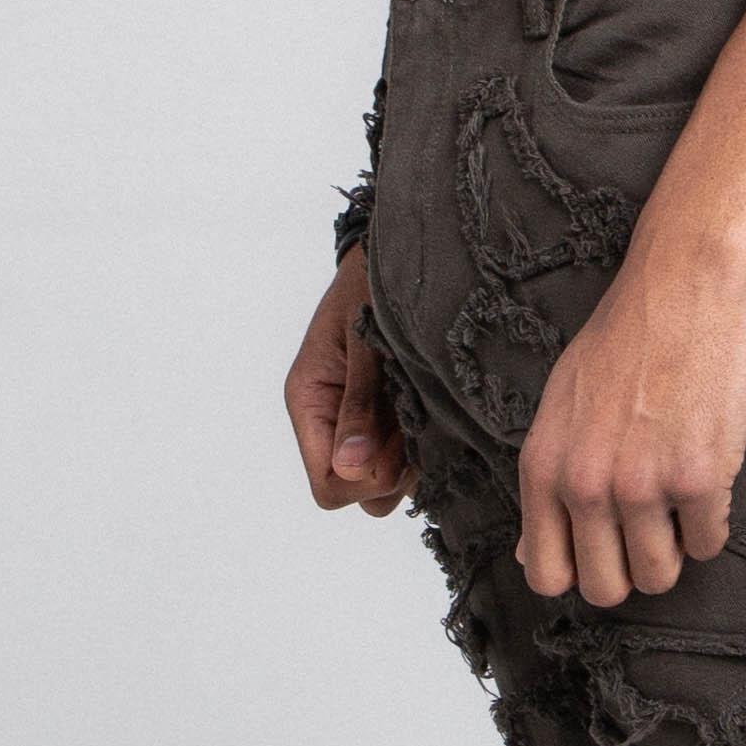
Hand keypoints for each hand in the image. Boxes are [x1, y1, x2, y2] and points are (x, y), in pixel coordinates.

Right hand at [286, 255, 408, 516]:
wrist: (393, 254)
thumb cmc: (371, 285)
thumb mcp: (365, 342)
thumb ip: (360, 404)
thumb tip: (352, 467)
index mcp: (310, 403)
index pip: (327, 486)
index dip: (363, 481)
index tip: (395, 449)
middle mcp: (330, 422)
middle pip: (355, 491)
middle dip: (389, 476)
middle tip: (418, 433)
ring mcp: (360, 422)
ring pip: (382, 481)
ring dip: (409, 462)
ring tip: (427, 416)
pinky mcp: (388, 416)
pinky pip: (402, 458)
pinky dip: (421, 447)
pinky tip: (434, 413)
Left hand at [518, 229, 745, 603]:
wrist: (688, 280)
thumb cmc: (629, 336)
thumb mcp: (562, 406)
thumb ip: (548, 481)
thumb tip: (528, 554)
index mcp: (543, 467)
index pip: (546, 575)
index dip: (581, 572)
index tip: (606, 548)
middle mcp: (584, 484)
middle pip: (605, 590)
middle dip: (632, 569)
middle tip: (653, 526)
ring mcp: (641, 485)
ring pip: (661, 576)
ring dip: (676, 547)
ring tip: (681, 498)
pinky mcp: (699, 478)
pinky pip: (709, 543)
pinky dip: (714, 522)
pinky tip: (710, 474)